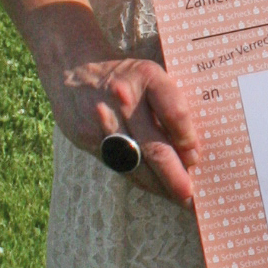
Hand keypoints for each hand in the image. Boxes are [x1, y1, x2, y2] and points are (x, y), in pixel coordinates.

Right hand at [42, 51, 199, 204]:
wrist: (72, 69)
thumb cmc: (124, 74)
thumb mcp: (150, 74)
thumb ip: (170, 102)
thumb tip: (193, 146)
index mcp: (147, 76)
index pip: (174, 112)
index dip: (187, 139)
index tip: (196, 157)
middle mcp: (124, 98)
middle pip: (155, 146)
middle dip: (175, 176)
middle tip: (190, 196)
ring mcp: (104, 120)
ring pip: (136, 162)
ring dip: (158, 185)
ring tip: (177, 198)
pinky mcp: (89, 137)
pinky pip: (119, 165)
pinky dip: (139, 179)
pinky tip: (154, 187)